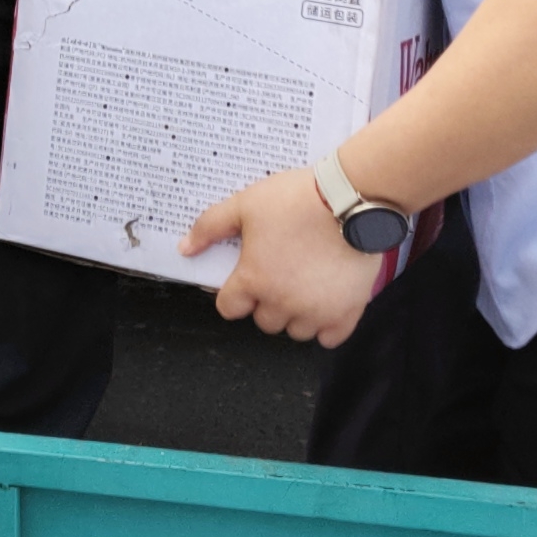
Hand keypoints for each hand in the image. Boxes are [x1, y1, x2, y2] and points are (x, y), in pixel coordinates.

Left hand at [179, 164, 391, 347]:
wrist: (350, 199)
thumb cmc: (298, 200)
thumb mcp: (245, 204)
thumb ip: (210, 227)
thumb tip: (186, 248)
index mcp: (254, 280)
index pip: (229, 308)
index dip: (235, 293)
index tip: (246, 280)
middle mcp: (282, 303)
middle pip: (264, 321)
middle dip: (267, 302)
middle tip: (279, 274)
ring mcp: (316, 311)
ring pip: (296, 332)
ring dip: (296, 315)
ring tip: (304, 285)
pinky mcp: (347, 312)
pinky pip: (331, 338)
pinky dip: (327, 326)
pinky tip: (326, 303)